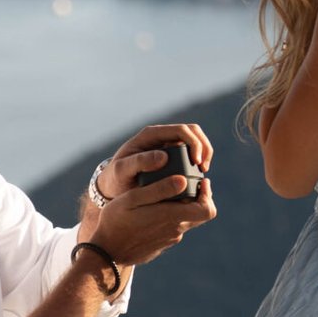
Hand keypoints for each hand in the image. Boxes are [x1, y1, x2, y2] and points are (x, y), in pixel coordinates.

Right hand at [81, 166, 214, 269]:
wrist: (106, 252)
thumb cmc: (116, 221)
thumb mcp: (133, 199)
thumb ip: (159, 189)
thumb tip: (183, 180)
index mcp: (173, 217)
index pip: (207, 210)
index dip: (208, 195)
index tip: (199, 181)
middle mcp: (176, 230)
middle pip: (200, 214)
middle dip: (197, 198)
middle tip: (183, 183)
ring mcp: (169, 239)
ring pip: (186, 220)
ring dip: (180, 207)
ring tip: (163, 194)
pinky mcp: (161, 244)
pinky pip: (173, 228)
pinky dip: (170, 217)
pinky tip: (152, 210)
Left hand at [96, 120, 214, 202]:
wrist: (112, 186)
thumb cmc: (115, 177)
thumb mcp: (122, 171)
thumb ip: (139, 162)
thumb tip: (163, 157)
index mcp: (150, 135)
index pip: (181, 130)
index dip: (194, 143)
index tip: (197, 162)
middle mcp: (161, 137)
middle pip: (193, 132)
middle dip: (203, 147)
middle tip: (204, 168)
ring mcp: (168, 146)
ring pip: (195, 142)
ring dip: (204, 154)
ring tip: (203, 172)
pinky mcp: (172, 158)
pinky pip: (191, 155)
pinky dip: (198, 163)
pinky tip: (197, 178)